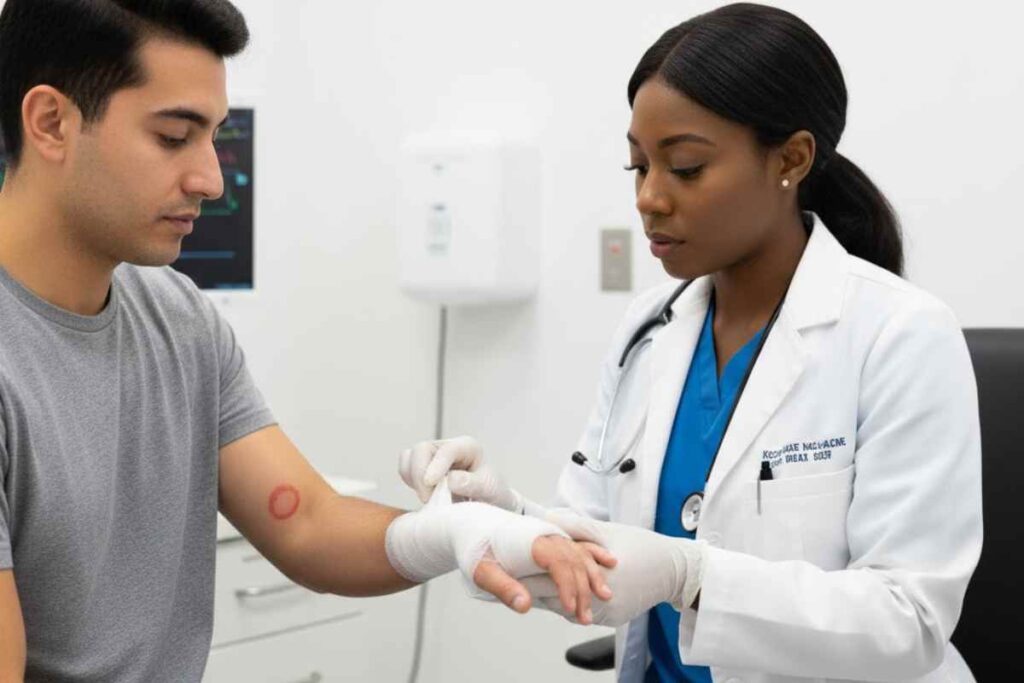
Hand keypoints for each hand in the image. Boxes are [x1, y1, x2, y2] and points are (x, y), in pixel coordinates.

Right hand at [399, 436, 522, 511]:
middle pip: (422, 449)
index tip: (430, 484)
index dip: (437, 465)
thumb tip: (453, 480)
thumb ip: (475, 484)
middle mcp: (447, 447)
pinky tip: (425, 494)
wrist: (486, 503)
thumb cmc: (491, 493)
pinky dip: (409, 482)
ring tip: (429, 498)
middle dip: (420, 474)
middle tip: (428, 499)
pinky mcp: (421, 467)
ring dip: (413, 479)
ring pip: (408, 457)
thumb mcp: (491, 490)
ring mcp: (432, 456)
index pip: (448, 450)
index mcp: (467, 447)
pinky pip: (405, 469)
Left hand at [474, 535, 616, 623]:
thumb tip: (524, 606)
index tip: (569, 609)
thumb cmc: (476, 549)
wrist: (472, 525)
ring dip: (593, 577)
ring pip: (580, 555)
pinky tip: (610, 562)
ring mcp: (552, 535)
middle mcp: (547, 535)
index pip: (560, 564)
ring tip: (604, 596)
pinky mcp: (552, 538)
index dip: (568, 588)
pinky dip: (595, 553)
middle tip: (584, 618)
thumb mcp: (482, 571)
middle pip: (574, 563)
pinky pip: (578, 544)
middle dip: (583, 591)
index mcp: (532, 541)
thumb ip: (504, 587)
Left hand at [518, 510, 705, 626]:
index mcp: (593, 576)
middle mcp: (597, 600)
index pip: (549, 582)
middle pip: (554, 599)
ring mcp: (606, 613)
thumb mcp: (608, 531)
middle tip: (509, 578)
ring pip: (567, 607)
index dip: (526, 576)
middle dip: (534, 586)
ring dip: (552, 595)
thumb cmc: (645, 547)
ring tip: (529, 584)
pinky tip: (561, 590)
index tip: (505, 569)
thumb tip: (547, 519)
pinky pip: (584, 610)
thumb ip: (576, 526)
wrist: (678, 570)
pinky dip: (572, 600)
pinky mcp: (613, 618)